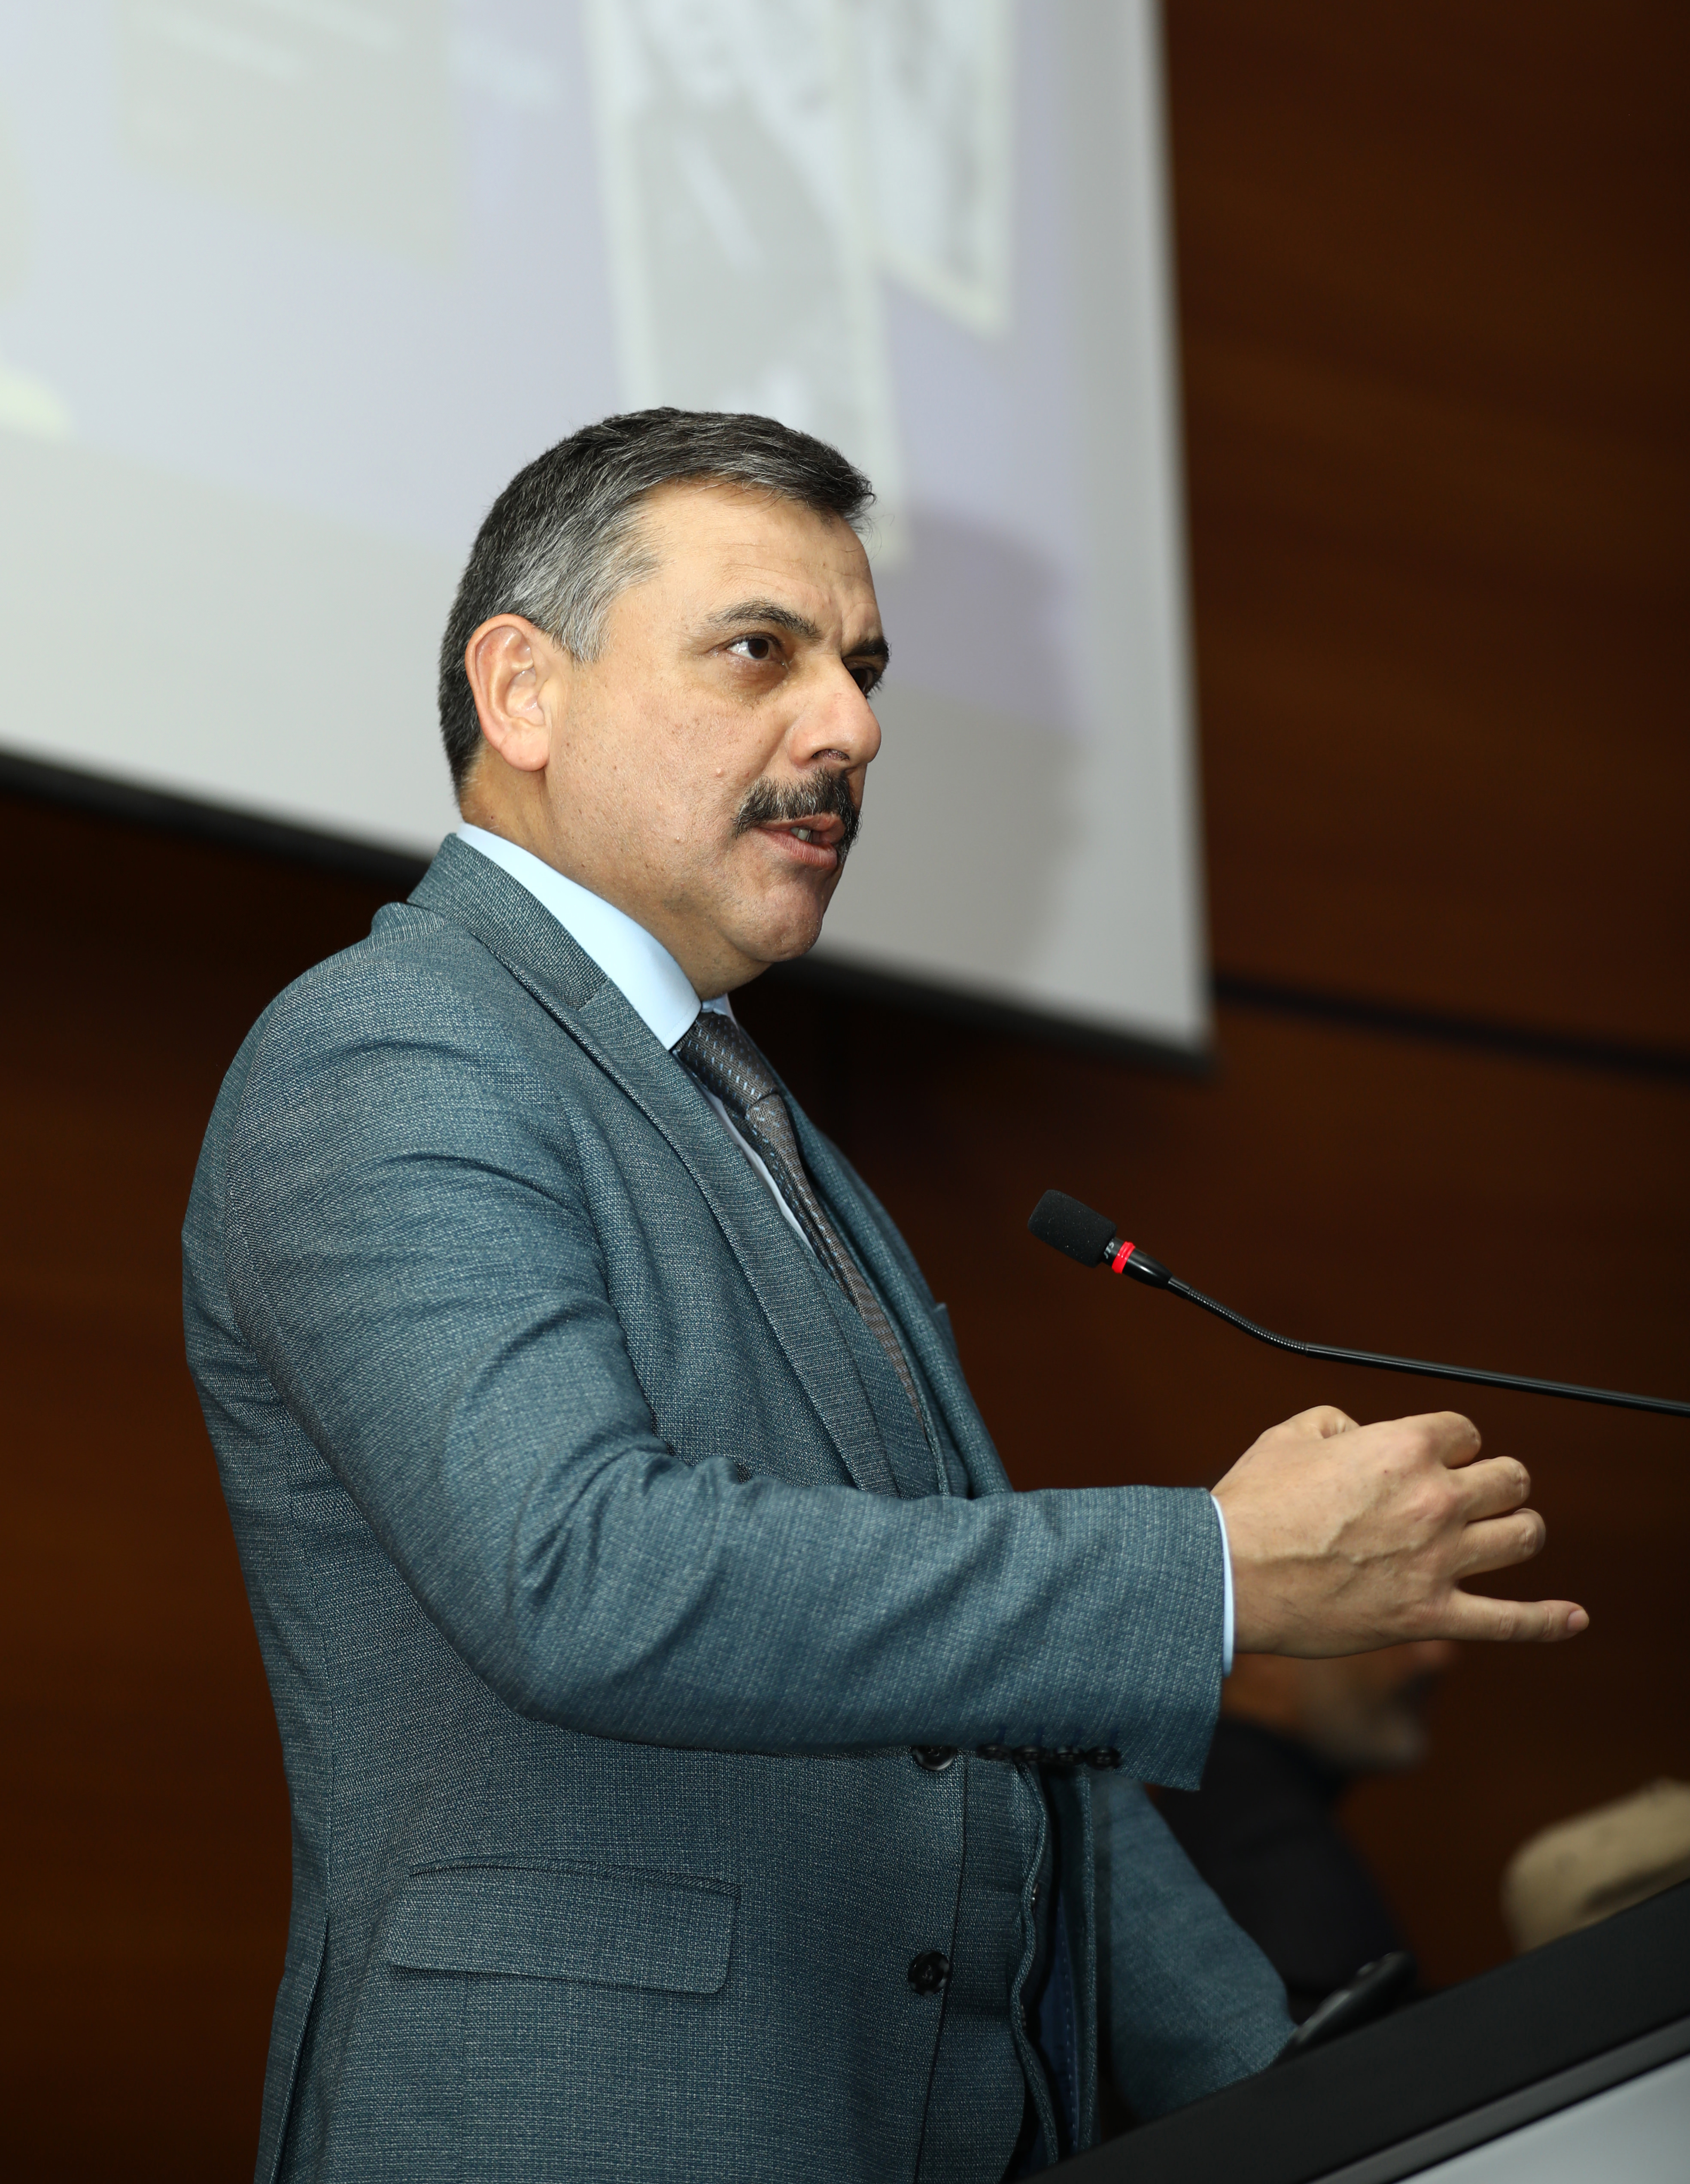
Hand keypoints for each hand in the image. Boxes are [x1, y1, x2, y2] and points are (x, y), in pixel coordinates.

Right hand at [1212, 1406, 1588, 1655]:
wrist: (1230, 1575)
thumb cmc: (1254, 1504)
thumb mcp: (1290, 1436)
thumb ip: (1339, 1423)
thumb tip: (1363, 1436)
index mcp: (1403, 1447)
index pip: (1465, 1431)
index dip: (1452, 1443)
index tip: (1435, 1457)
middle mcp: (1434, 1499)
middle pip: (1510, 1479)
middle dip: (1495, 1481)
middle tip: (1473, 1493)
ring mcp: (1440, 1561)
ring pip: (1524, 1536)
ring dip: (1518, 1529)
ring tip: (1503, 1533)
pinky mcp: (1431, 1615)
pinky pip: (1512, 1622)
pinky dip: (1549, 1620)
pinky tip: (1574, 1616)